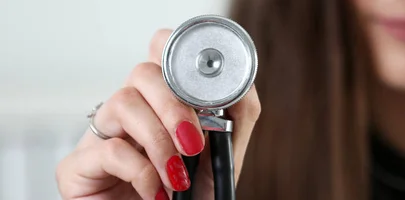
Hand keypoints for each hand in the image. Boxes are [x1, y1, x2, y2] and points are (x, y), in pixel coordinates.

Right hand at [56, 29, 260, 199]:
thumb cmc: (191, 196)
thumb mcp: (222, 155)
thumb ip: (234, 119)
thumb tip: (242, 86)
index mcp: (160, 103)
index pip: (158, 55)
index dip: (174, 54)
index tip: (200, 80)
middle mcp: (130, 112)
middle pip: (143, 73)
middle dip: (174, 106)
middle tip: (193, 142)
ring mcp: (102, 136)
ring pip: (122, 102)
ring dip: (159, 141)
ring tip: (178, 176)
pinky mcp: (78, 167)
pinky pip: (108, 150)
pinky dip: (140, 171)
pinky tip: (156, 192)